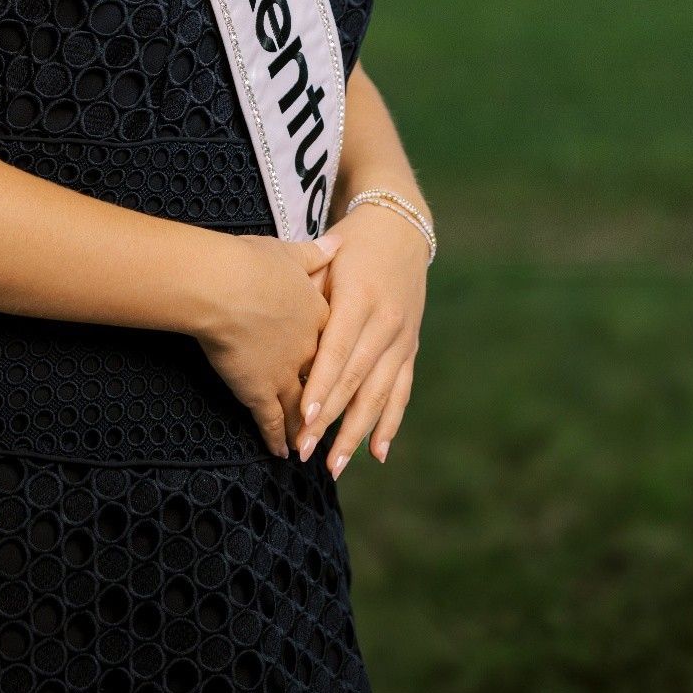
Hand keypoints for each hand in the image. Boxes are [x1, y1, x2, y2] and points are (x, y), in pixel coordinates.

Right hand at [193, 228, 343, 456]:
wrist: (224, 284)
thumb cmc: (251, 261)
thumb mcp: (290, 251)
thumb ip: (316, 252)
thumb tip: (338, 242)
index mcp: (318, 314)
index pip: (336, 344)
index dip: (338, 360)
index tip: (344, 370)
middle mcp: (309, 349)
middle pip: (327, 382)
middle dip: (332, 405)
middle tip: (342, 425)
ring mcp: (286, 373)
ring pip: (304, 408)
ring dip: (308, 428)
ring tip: (312, 445)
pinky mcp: (259, 390)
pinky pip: (273, 421)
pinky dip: (277, 438)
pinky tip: (282, 453)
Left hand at [295, 201, 428, 476]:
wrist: (400, 227)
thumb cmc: (350, 242)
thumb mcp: (327, 256)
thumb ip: (308, 290)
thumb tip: (281, 326)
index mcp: (360, 297)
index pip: (339, 350)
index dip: (322, 386)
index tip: (304, 416)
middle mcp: (386, 321)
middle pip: (357, 379)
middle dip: (331, 419)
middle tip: (307, 451)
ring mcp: (402, 337)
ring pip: (380, 393)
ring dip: (357, 432)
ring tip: (335, 465)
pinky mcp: (411, 347)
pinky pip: (402, 391)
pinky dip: (390, 423)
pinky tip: (378, 453)